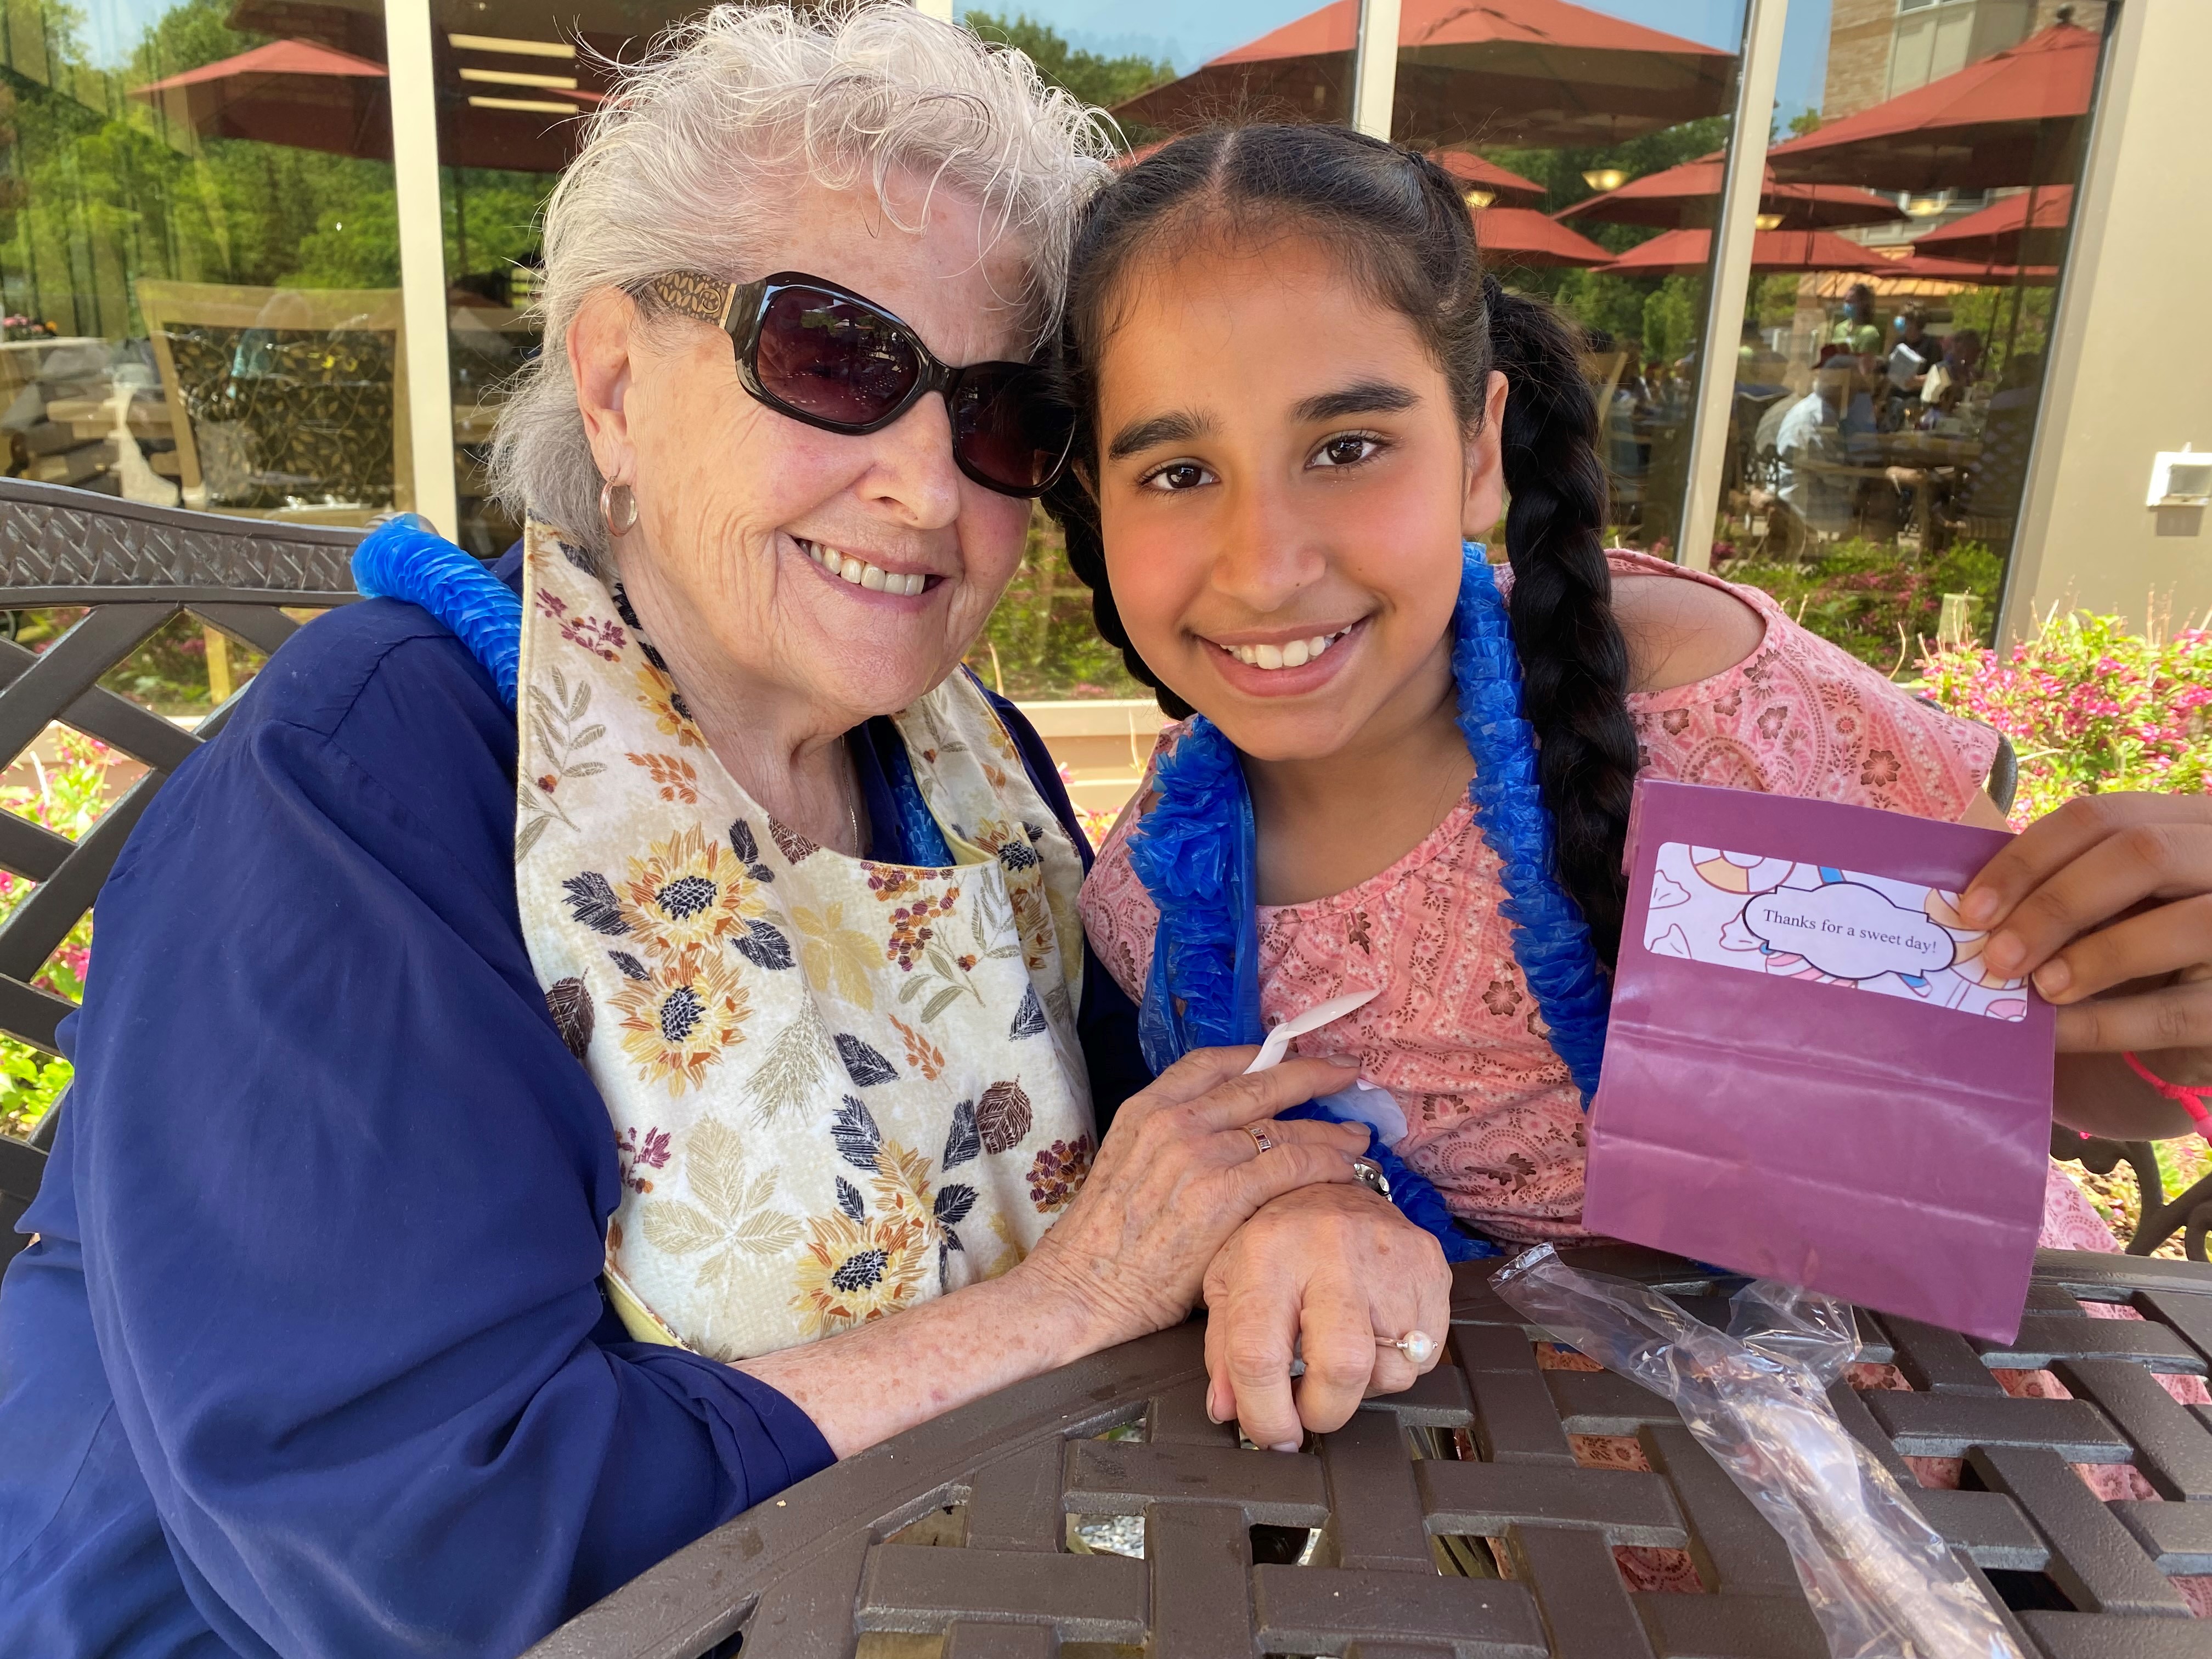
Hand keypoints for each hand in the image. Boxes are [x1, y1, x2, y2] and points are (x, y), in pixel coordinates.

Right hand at [1016, 1048, 1366, 1353]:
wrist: (1079, 1289)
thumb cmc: (1103, 1243)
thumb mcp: (1128, 1165)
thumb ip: (1175, 1144)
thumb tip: (1230, 1140)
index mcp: (1147, 1108)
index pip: (1216, 1062)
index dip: (1264, 1055)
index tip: (1295, 1056)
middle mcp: (1176, 1121)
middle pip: (1262, 1083)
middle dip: (1313, 1075)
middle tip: (1346, 1077)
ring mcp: (1200, 1154)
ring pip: (1284, 1128)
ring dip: (1330, 1132)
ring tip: (1357, 1140)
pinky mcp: (1223, 1194)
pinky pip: (1291, 1165)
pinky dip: (1325, 1165)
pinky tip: (1345, 1173)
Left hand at [1199, 1181, 1448, 1450]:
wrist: (1332, 1185)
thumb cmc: (1274, 1239)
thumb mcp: (1227, 1280)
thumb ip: (1222, 1349)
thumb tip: (1227, 1409)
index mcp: (1267, 1253)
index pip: (1259, 1354)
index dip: (1264, 1414)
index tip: (1272, 1434)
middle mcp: (1331, 1250)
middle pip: (1341, 1368)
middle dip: (1323, 1412)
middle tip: (1309, 1410)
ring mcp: (1389, 1257)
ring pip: (1390, 1371)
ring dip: (1361, 1387)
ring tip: (1338, 1353)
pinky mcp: (1430, 1267)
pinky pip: (1425, 1355)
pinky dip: (1396, 1363)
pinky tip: (1371, 1334)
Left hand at [1961, 793, 2211, 1126]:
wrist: (2207, 1007)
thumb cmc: (2151, 948)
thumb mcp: (2118, 904)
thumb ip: (2066, 890)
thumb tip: (1973, 910)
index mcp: (2189, 824)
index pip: (2102, 816)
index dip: (2029, 859)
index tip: (1971, 908)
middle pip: (2143, 853)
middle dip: (2056, 904)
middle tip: (1996, 955)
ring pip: (2185, 922)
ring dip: (2096, 956)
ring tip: (2037, 989)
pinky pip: (2181, 1011)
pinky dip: (2111, 1022)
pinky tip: (2058, 1033)